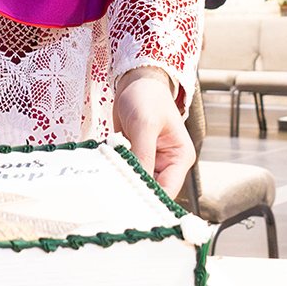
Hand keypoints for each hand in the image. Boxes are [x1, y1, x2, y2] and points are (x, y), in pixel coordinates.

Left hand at [113, 67, 193, 192]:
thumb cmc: (148, 96)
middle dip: (133, 190)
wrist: (136, 81)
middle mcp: (168, 163)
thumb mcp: (145, 124)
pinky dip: (116, 170)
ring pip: (136, 182)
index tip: (129, 204)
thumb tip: (138, 181)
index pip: (168, 189)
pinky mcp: (136, 156)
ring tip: (108, 177)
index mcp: (180, 157)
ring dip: (122, 179)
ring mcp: (151, 160)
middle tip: (113, 193)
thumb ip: (143, 154)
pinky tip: (106, 168)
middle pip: (151, 189)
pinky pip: (125, 171)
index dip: (150, 198)